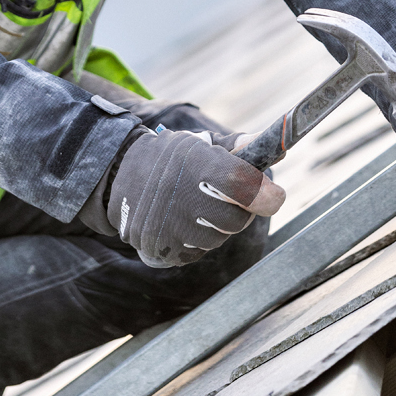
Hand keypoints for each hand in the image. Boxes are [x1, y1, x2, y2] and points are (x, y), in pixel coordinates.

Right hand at [102, 127, 284, 268]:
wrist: (119, 174)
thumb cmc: (171, 157)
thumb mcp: (203, 143)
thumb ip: (239, 147)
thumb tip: (275, 149)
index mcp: (200, 163)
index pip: (247, 186)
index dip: (266, 193)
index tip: (274, 194)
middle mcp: (184, 196)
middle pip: (238, 220)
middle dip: (239, 210)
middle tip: (224, 197)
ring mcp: (171, 226)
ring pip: (217, 238)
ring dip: (216, 226)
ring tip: (196, 205)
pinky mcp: (161, 248)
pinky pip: (195, 252)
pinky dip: (195, 240)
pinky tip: (181, 220)